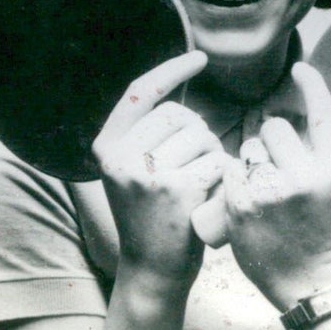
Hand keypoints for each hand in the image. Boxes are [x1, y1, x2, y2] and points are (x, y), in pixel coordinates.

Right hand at [92, 51, 225, 288]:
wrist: (152, 271)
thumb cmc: (154, 216)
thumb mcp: (134, 170)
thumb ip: (149, 133)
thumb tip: (179, 80)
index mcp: (107, 146)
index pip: (141, 91)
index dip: (172, 71)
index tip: (199, 58)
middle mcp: (120, 157)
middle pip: (180, 114)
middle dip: (198, 134)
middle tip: (191, 170)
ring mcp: (147, 173)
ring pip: (202, 136)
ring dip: (212, 156)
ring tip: (197, 188)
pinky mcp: (176, 190)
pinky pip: (217, 161)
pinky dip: (223, 177)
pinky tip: (209, 199)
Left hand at [224, 62, 330, 309]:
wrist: (311, 284)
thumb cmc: (330, 237)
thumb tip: (314, 122)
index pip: (322, 115)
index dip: (313, 86)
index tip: (301, 69)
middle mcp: (303, 178)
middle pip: (275, 128)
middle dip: (273, 140)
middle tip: (277, 165)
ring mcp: (270, 192)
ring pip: (249, 149)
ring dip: (252, 161)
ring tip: (263, 188)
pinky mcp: (241, 206)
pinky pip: (230, 172)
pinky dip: (234, 180)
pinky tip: (244, 197)